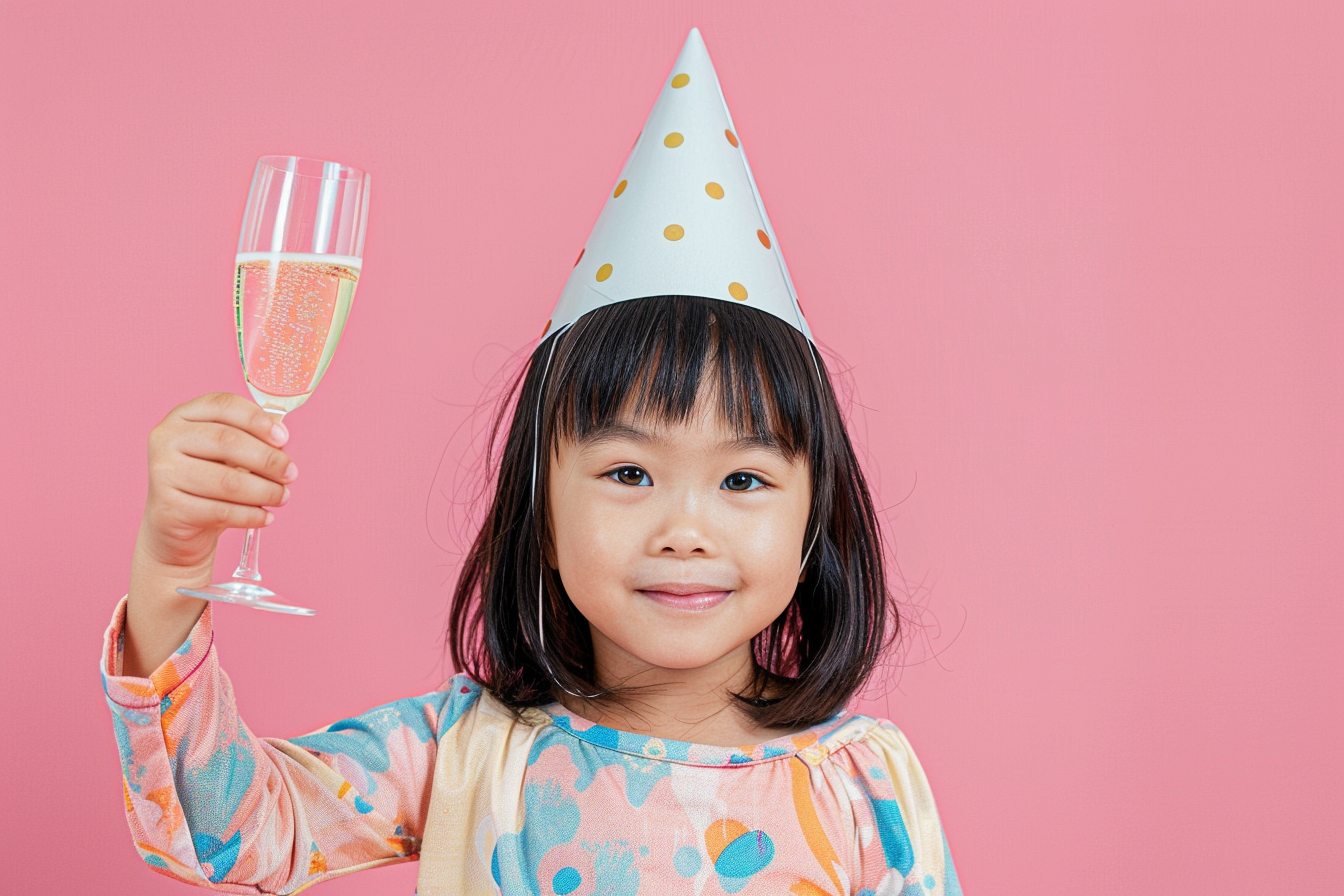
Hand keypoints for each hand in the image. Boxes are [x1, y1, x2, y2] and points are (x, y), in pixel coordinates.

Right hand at [135, 392, 298, 572]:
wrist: (176, 521)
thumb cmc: (208, 477)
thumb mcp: (227, 452)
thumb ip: (252, 437)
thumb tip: (281, 433)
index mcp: (183, 415)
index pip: (223, 405)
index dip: (257, 419)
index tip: (283, 438)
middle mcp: (166, 438)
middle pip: (227, 441)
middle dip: (268, 459)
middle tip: (291, 473)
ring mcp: (163, 473)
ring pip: (227, 481)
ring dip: (265, 491)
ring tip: (283, 497)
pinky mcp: (168, 508)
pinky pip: (220, 511)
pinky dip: (251, 515)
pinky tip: (266, 517)